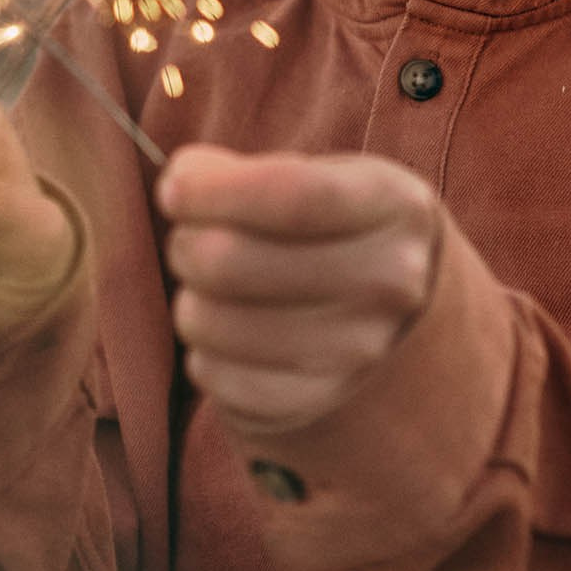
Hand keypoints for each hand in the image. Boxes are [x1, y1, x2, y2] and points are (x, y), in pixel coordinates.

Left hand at [157, 145, 439, 430]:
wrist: (387, 301)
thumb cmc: (329, 224)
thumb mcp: (312, 173)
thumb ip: (241, 171)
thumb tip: (183, 183)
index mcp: (396, 205)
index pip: (295, 195)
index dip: (216, 191)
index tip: (174, 188)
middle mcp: (390, 281)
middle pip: (236, 263)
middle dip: (187, 245)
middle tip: (189, 239)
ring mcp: (361, 350)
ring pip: (214, 323)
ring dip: (190, 300)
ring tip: (210, 289)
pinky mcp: (321, 400)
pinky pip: (220, 377)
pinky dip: (203, 354)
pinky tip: (225, 333)